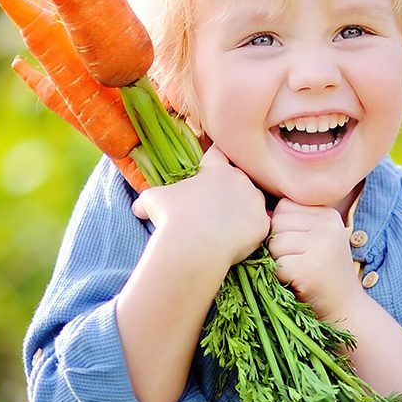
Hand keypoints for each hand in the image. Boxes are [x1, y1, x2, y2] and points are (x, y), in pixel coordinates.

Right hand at [129, 146, 268, 273]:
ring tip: (226, 226)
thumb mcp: (152, 201)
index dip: (215, 161)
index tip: (213, 168)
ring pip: (252, 201)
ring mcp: (254, 201)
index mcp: (216, 169)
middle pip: (239, 179)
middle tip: (216, 208)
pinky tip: (237, 240)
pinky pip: (259, 225)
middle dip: (230, 190)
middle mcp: (240, 179)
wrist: (193, 247)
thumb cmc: (171, 219)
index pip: (219, 154)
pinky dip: (250, 232)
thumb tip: (138, 208)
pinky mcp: (263, 223)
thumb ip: (148, 199)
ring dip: (243, 210)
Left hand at [268, 198, 363, 319]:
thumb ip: (293, 222)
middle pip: (277, 222)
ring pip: (274, 242)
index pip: (284, 206)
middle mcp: (328, 225)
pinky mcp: (310, 268)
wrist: (347, 310)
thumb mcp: (316, 239)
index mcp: (328, 214)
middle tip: (299, 262)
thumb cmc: (323, 274)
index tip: (300, 247)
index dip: (282, 228)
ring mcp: (322, 246)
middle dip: (277, 243)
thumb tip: (256, 213)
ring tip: (299, 272)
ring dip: (277, 261)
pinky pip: (276, 264)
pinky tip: (298, 283)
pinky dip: (280, 277)